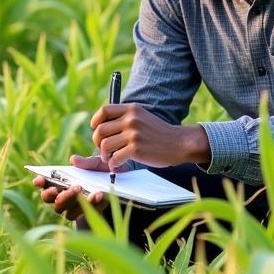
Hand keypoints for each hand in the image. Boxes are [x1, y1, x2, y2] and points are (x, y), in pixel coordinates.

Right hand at [32, 154, 110, 222]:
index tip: (39, 179)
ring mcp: (74, 209)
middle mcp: (62, 199)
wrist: (121, 181)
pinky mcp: (87, 216)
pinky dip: (92, 204)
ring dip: (74, 200)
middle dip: (61, 195)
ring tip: (83, 190)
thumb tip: (73, 160)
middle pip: (53, 201)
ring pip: (67, 211)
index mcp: (59, 184)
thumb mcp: (97, 163)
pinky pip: (86, 213)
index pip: (44, 185)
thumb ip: (86, 162)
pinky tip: (99, 194)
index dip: (40, 183)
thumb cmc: (102, 171)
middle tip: (73, 187)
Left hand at [90, 104, 210, 169]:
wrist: (179, 143)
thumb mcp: (142, 116)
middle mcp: (131, 119)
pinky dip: (113, 164)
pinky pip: (115, 158)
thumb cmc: (158, 133)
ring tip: (110, 158)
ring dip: (104, 155)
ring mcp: (134, 134)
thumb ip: (125, 118)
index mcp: (131, 109)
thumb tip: (101, 126)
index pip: (104, 110)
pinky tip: (117, 165)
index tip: (95, 129)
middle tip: (103, 150)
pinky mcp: (136, 149)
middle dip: (97, 142)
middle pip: (100, 130)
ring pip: (105, 145)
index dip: (95, 121)